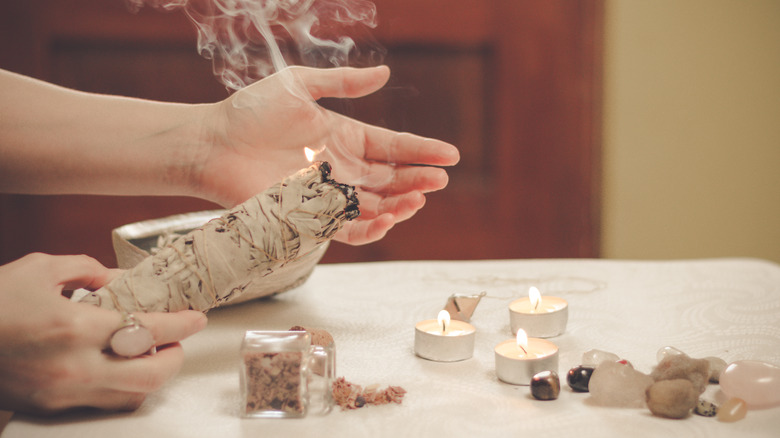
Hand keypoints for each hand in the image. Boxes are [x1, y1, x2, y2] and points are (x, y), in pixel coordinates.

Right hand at [0, 254, 206, 414]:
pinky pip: (104, 404)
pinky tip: (121, 367)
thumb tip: (121, 279)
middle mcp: (74, 366)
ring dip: (151, 375)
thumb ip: (88, 270)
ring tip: (151, 351)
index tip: (197, 317)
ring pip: (130, 397)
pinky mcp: (51, 406)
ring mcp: (62, 393)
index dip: (181, 324)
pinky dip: (123, 388)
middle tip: (179, 339)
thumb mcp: (40, 270)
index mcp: (73, 327)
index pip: (148, 329)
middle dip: (176, 357)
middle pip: (151, 376)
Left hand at [196, 65, 459, 244]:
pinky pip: (346, 229)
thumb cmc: (251, 111)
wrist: (212, 142)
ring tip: (417, 199)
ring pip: (375, 208)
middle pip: (391, 180)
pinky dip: (368, 228)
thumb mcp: (300, 85)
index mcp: (345, 137)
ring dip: (399, 206)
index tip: (451, 155)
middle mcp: (342, 169)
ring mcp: (327, 195)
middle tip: (439, 179)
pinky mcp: (308, 217)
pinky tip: (386, 219)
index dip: (422, 151)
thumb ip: (342, 83)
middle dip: (418, 181)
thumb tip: (384, 73)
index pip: (394, 147)